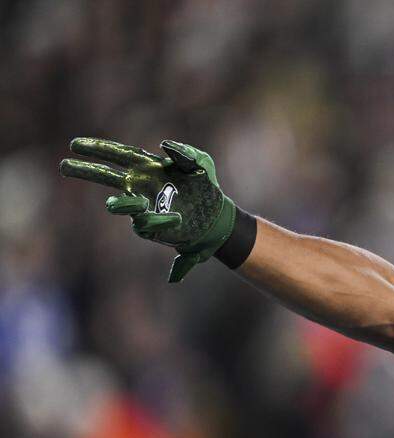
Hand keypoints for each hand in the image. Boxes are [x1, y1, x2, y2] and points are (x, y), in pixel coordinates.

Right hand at [60, 138, 236, 281]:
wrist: (218, 217)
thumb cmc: (206, 186)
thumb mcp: (201, 163)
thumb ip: (185, 152)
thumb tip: (163, 145)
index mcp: (148, 167)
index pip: (118, 155)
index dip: (98, 148)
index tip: (76, 144)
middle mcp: (141, 185)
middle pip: (106, 176)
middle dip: (86, 170)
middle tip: (64, 165)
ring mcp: (145, 206)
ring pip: (121, 205)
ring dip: (123, 204)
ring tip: (129, 204)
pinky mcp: (154, 226)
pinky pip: (148, 223)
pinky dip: (161, 220)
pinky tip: (177, 219)